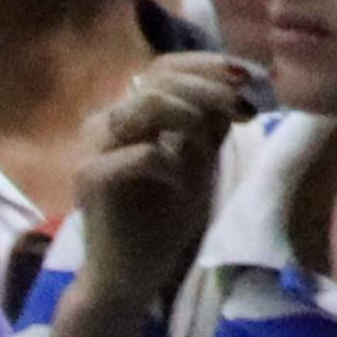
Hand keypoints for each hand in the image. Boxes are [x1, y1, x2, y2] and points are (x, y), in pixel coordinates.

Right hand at [71, 52, 258, 303]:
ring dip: (189, 116)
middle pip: (156, 80)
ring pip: (143, 105)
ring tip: (207, 146)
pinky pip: (139, 153)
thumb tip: (239, 84)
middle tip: (242, 109)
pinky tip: (180, 183)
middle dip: (208, 88)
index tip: (247, 78)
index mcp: (130, 115)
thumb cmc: (163, 216)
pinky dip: (170, 163)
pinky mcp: (89, 178)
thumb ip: (211, 124)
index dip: (205, 65)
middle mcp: (105, 124)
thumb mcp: (200, 161)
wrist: (131, 271)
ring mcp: (92, 149)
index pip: (162, 68)